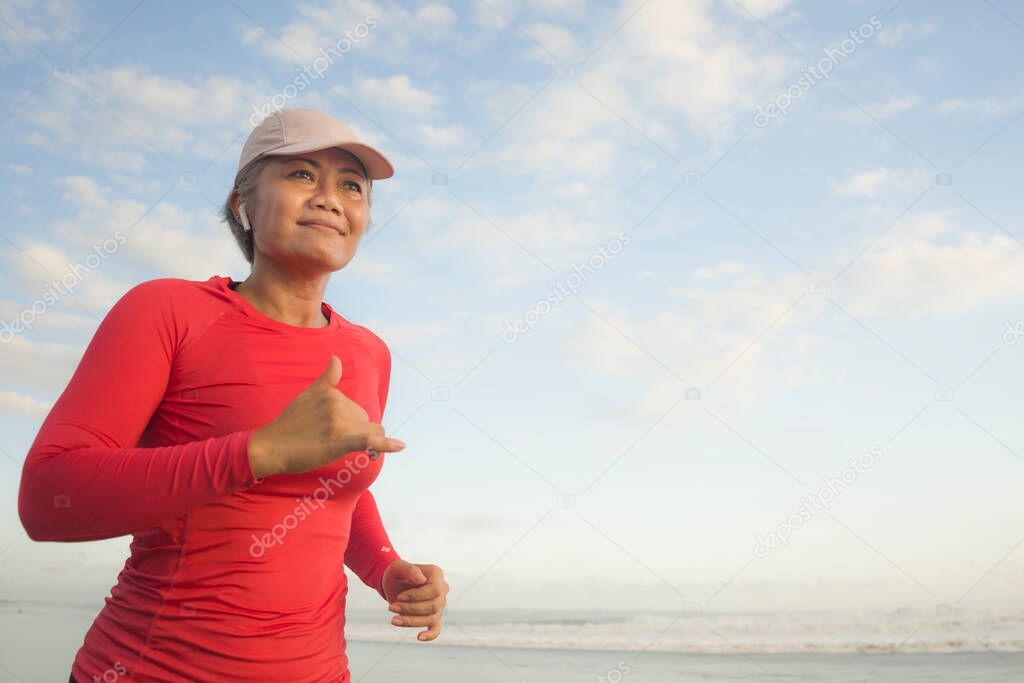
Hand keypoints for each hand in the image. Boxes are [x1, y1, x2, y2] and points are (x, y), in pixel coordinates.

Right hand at [247, 355, 405, 476]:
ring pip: (371, 432)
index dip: (350, 423)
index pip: (358, 409)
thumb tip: (336, 358)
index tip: (332, 431)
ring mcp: (340, 423)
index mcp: (333, 393)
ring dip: (363, 442)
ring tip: (336, 447)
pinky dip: (387, 445)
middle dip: (356, 432)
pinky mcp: (342, 441)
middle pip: (366, 420)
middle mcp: (338, 404)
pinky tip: (400, 446)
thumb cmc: (290, 423)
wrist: (271, 446)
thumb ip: (327, 379)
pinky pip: (371, 441)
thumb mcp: (307, 395)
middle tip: (328, 440)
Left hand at [382, 560, 448, 641]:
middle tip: (391, 607)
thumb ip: (410, 570)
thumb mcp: (399, 568)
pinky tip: (419, 637)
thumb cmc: (397, 573)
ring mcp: (439, 605)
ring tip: (393, 620)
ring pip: (431, 618)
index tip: (399, 597)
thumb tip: (421, 580)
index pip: (435, 590)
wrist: (394, 583)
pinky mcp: (433, 617)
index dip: (417, 596)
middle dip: (411, 609)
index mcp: (436, 574)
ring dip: (411, 621)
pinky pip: (436, 629)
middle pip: (433, 606)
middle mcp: (442, 590)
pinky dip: (430, 635)